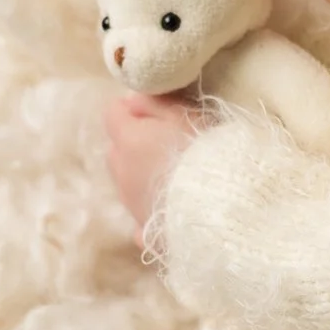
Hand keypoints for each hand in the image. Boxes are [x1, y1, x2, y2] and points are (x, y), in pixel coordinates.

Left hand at [105, 90, 205, 236]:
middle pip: (117, 150)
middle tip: (170, 144)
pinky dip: (151, 209)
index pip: (113, 114)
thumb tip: (130, 99)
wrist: (217, 208)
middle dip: (135, 144)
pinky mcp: (144, 231)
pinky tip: (171, 211)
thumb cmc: (204, 153)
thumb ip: (152, 102)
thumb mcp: (183, 114)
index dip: (134, 110)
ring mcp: (130, 203)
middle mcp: (121, 172)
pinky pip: (141, 215)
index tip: (158, 113)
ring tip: (177, 177)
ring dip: (143, 176)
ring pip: (128, 182)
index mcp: (128, 140)